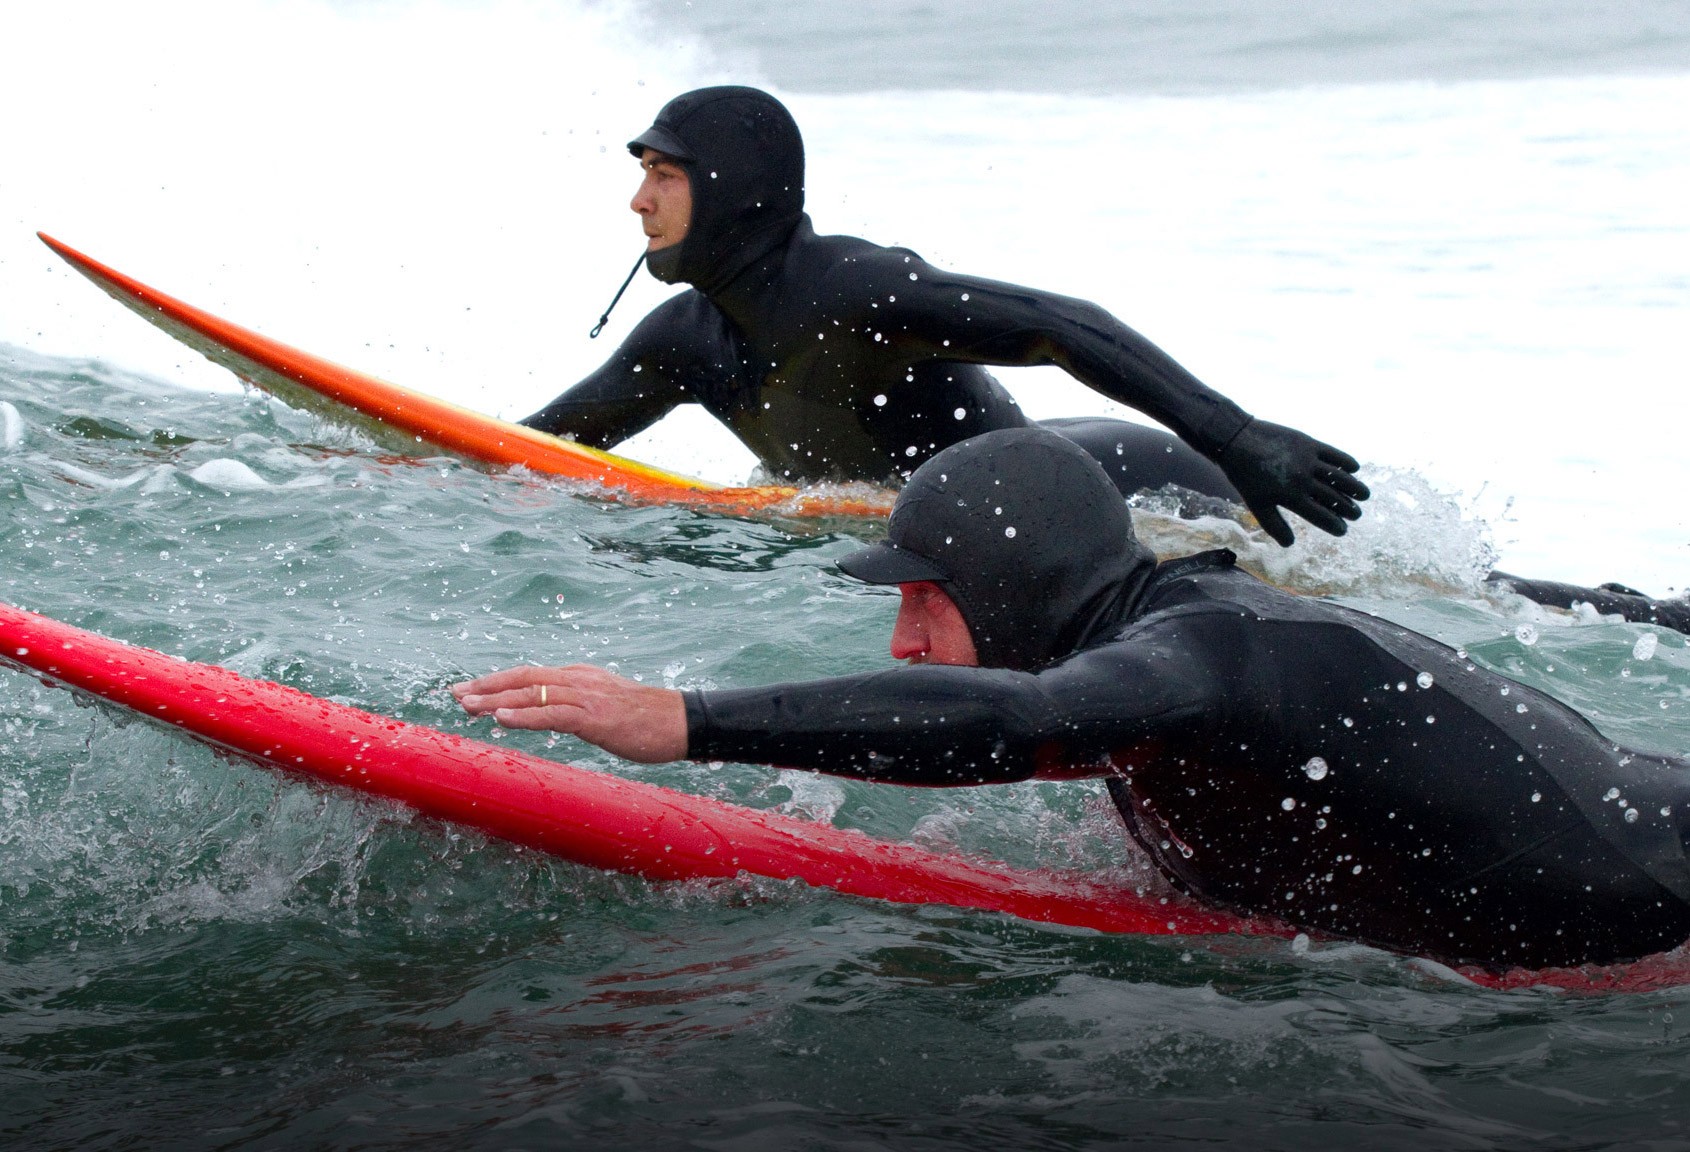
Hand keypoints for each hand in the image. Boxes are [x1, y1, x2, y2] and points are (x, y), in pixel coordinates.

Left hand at [452, 664, 686, 762]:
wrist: (680, 722)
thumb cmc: (646, 721)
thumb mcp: (605, 708)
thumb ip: (578, 707)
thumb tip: (553, 715)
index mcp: (579, 677)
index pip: (530, 675)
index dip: (497, 682)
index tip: (470, 690)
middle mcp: (578, 680)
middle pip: (523, 678)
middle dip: (486, 686)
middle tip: (455, 695)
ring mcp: (586, 697)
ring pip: (532, 693)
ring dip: (496, 699)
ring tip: (467, 705)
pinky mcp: (594, 717)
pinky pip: (552, 714)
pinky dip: (525, 715)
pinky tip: (502, 718)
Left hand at [1216, 419, 1368, 546]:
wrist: (1238, 441)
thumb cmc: (1246, 477)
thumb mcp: (1257, 505)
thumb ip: (1274, 525)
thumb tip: (1290, 544)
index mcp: (1291, 497)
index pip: (1320, 516)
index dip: (1335, 525)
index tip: (1343, 530)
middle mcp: (1302, 479)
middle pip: (1333, 498)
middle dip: (1348, 508)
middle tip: (1357, 514)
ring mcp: (1307, 460)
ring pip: (1338, 477)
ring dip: (1354, 487)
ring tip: (1364, 495)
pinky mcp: (1308, 443)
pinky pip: (1334, 454)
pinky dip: (1346, 461)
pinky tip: (1355, 469)